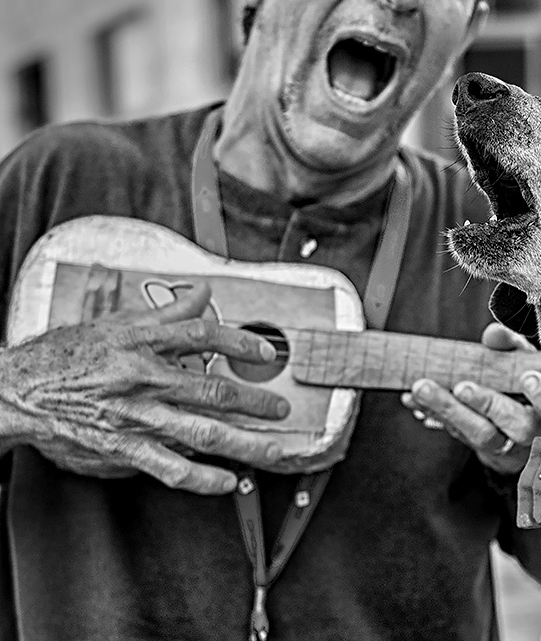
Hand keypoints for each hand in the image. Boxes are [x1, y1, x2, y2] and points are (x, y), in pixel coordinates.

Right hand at [0, 282, 290, 494]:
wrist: (20, 389)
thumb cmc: (68, 353)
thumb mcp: (117, 320)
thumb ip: (166, 310)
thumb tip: (203, 293)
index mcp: (143, 342)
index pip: (203, 336)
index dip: (240, 343)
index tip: (266, 353)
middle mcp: (143, 379)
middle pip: (212, 390)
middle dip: (254, 401)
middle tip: (281, 408)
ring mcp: (135, 416)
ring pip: (200, 432)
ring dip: (242, 443)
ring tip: (272, 449)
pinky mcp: (122, 447)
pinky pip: (167, 466)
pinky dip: (200, 477)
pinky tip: (226, 481)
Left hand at [402, 322, 540, 473]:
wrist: (537, 424)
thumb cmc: (540, 383)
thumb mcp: (535, 361)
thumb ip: (515, 346)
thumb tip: (492, 334)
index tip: (528, 378)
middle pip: (520, 428)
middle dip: (489, 405)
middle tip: (462, 386)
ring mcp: (515, 450)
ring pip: (485, 438)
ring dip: (452, 413)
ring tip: (423, 390)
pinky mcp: (488, 453)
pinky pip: (461, 437)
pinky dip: (436, 416)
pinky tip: (414, 401)